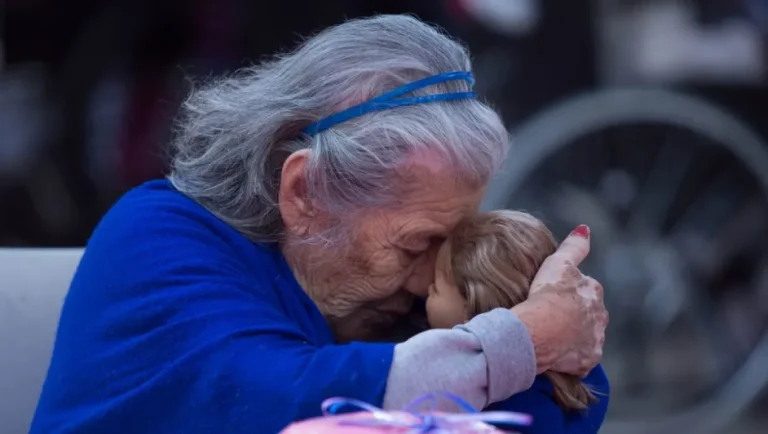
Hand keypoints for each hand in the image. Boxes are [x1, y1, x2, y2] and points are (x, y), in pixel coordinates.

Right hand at [511, 225, 607, 375]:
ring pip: (585, 336)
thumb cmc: (545, 295)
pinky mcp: (587, 361)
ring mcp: (594, 340)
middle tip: (551, 317)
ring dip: (573, 336)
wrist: (538, 330)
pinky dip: (570, 357)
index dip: (568, 292)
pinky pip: (580, 359)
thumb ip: (574, 246)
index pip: (585, 289)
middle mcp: (600, 316)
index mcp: (593, 292)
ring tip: (552, 336)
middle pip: (588, 314)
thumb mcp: (557, 262)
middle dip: (574, 315)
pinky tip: (555, 353)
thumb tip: (585, 228)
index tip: (552, 296)